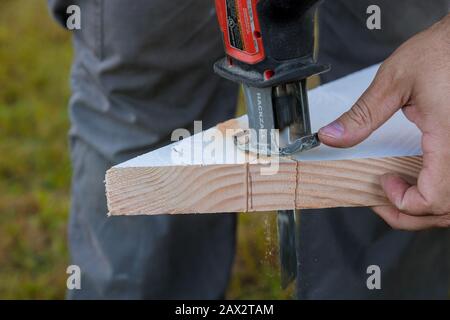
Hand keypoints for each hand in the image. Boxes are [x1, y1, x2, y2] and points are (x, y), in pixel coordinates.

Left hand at [318, 14, 449, 230]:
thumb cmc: (442, 51)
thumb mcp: (394, 81)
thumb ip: (362, 115)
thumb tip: (332, 137)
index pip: (433, 198)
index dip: (403, 202)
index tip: (382, 181)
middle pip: (446, 210)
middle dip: (410, 214)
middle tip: (384, 201)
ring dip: (426, 208)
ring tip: (400, 194)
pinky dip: (438, 192)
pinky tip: (420, 179)